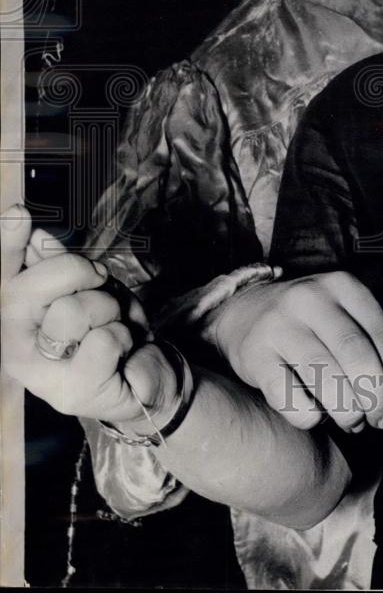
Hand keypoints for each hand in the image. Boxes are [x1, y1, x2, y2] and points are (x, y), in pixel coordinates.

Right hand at [1, 205, 177, 430]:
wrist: (143, 378)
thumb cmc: (109, 327)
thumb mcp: (88, 288)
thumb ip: (57, 264)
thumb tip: (36, 235)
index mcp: (14, 317)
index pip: (3, 274)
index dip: (7, 244)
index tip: (18, 213)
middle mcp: (14, 347)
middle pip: (31, 289)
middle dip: (77, 273)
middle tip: (98, 282)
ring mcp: (39, 375)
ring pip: (69, 311)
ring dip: (106, 309)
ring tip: (111, 325)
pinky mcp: (71, 393)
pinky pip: (102, 339)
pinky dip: (122, 336)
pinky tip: (119, 351)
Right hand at [208, 270, 382, 434]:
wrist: (244, 312)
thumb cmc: (311, 326)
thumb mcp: (347, 323)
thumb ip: (381, 359)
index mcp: (344, 287)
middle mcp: (311, 299)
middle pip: (358, 358)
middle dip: (377, 400)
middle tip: (379, 420)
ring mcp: (280, 324)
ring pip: (327, 381)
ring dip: (347, 413)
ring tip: (351, 420)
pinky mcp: (255, 355)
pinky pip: (292, 400)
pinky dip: (311, 418)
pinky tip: (315, 414)